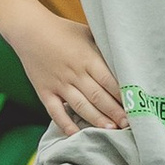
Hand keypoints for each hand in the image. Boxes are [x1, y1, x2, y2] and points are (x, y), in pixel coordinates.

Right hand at [14, 6, 127, 138]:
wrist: (29, 29)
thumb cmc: (62, 30)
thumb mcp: (87, 33)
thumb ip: (103, 48)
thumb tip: (125, 59)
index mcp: (87, 58)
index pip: (109, 81)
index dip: (123, 95)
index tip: (136, 106)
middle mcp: (74, 73)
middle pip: (98, 96)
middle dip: (115, 112)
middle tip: (130, 125)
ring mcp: (58, 83)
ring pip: (81, 106)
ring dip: (97, 119)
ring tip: (111, 130)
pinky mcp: (44, 91)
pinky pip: (55, 111)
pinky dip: (65, 124)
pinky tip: (76, 134)